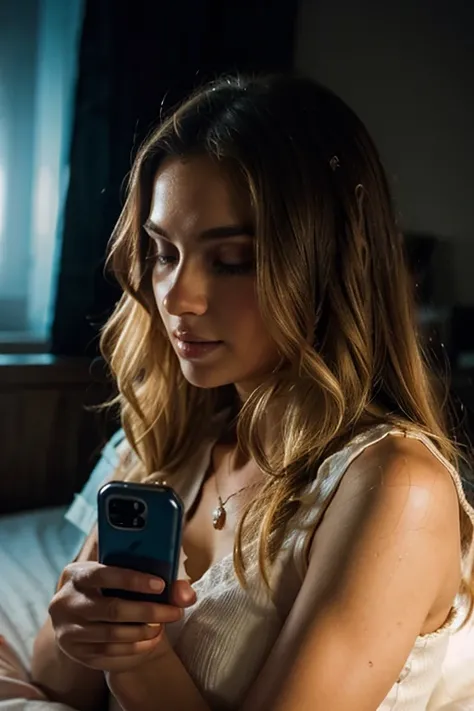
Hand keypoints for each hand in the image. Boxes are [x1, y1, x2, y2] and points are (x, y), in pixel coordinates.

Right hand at [48, 562, 195, 671]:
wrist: (82, 615)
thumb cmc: (109, 588)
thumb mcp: (121, 575)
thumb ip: (156, 579)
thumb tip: (187, 595)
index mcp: (77, 574)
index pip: (104, 575)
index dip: (134, 580)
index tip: (161, 585)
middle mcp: (66, 602)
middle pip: (112, 609)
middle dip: (148, 612)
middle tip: (174, 612)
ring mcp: (67, 630)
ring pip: (112, 635)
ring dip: (143, 632)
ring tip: (162, 626)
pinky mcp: (75, 653)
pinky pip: (108, 655)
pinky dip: (135, 649)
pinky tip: (151, 641)